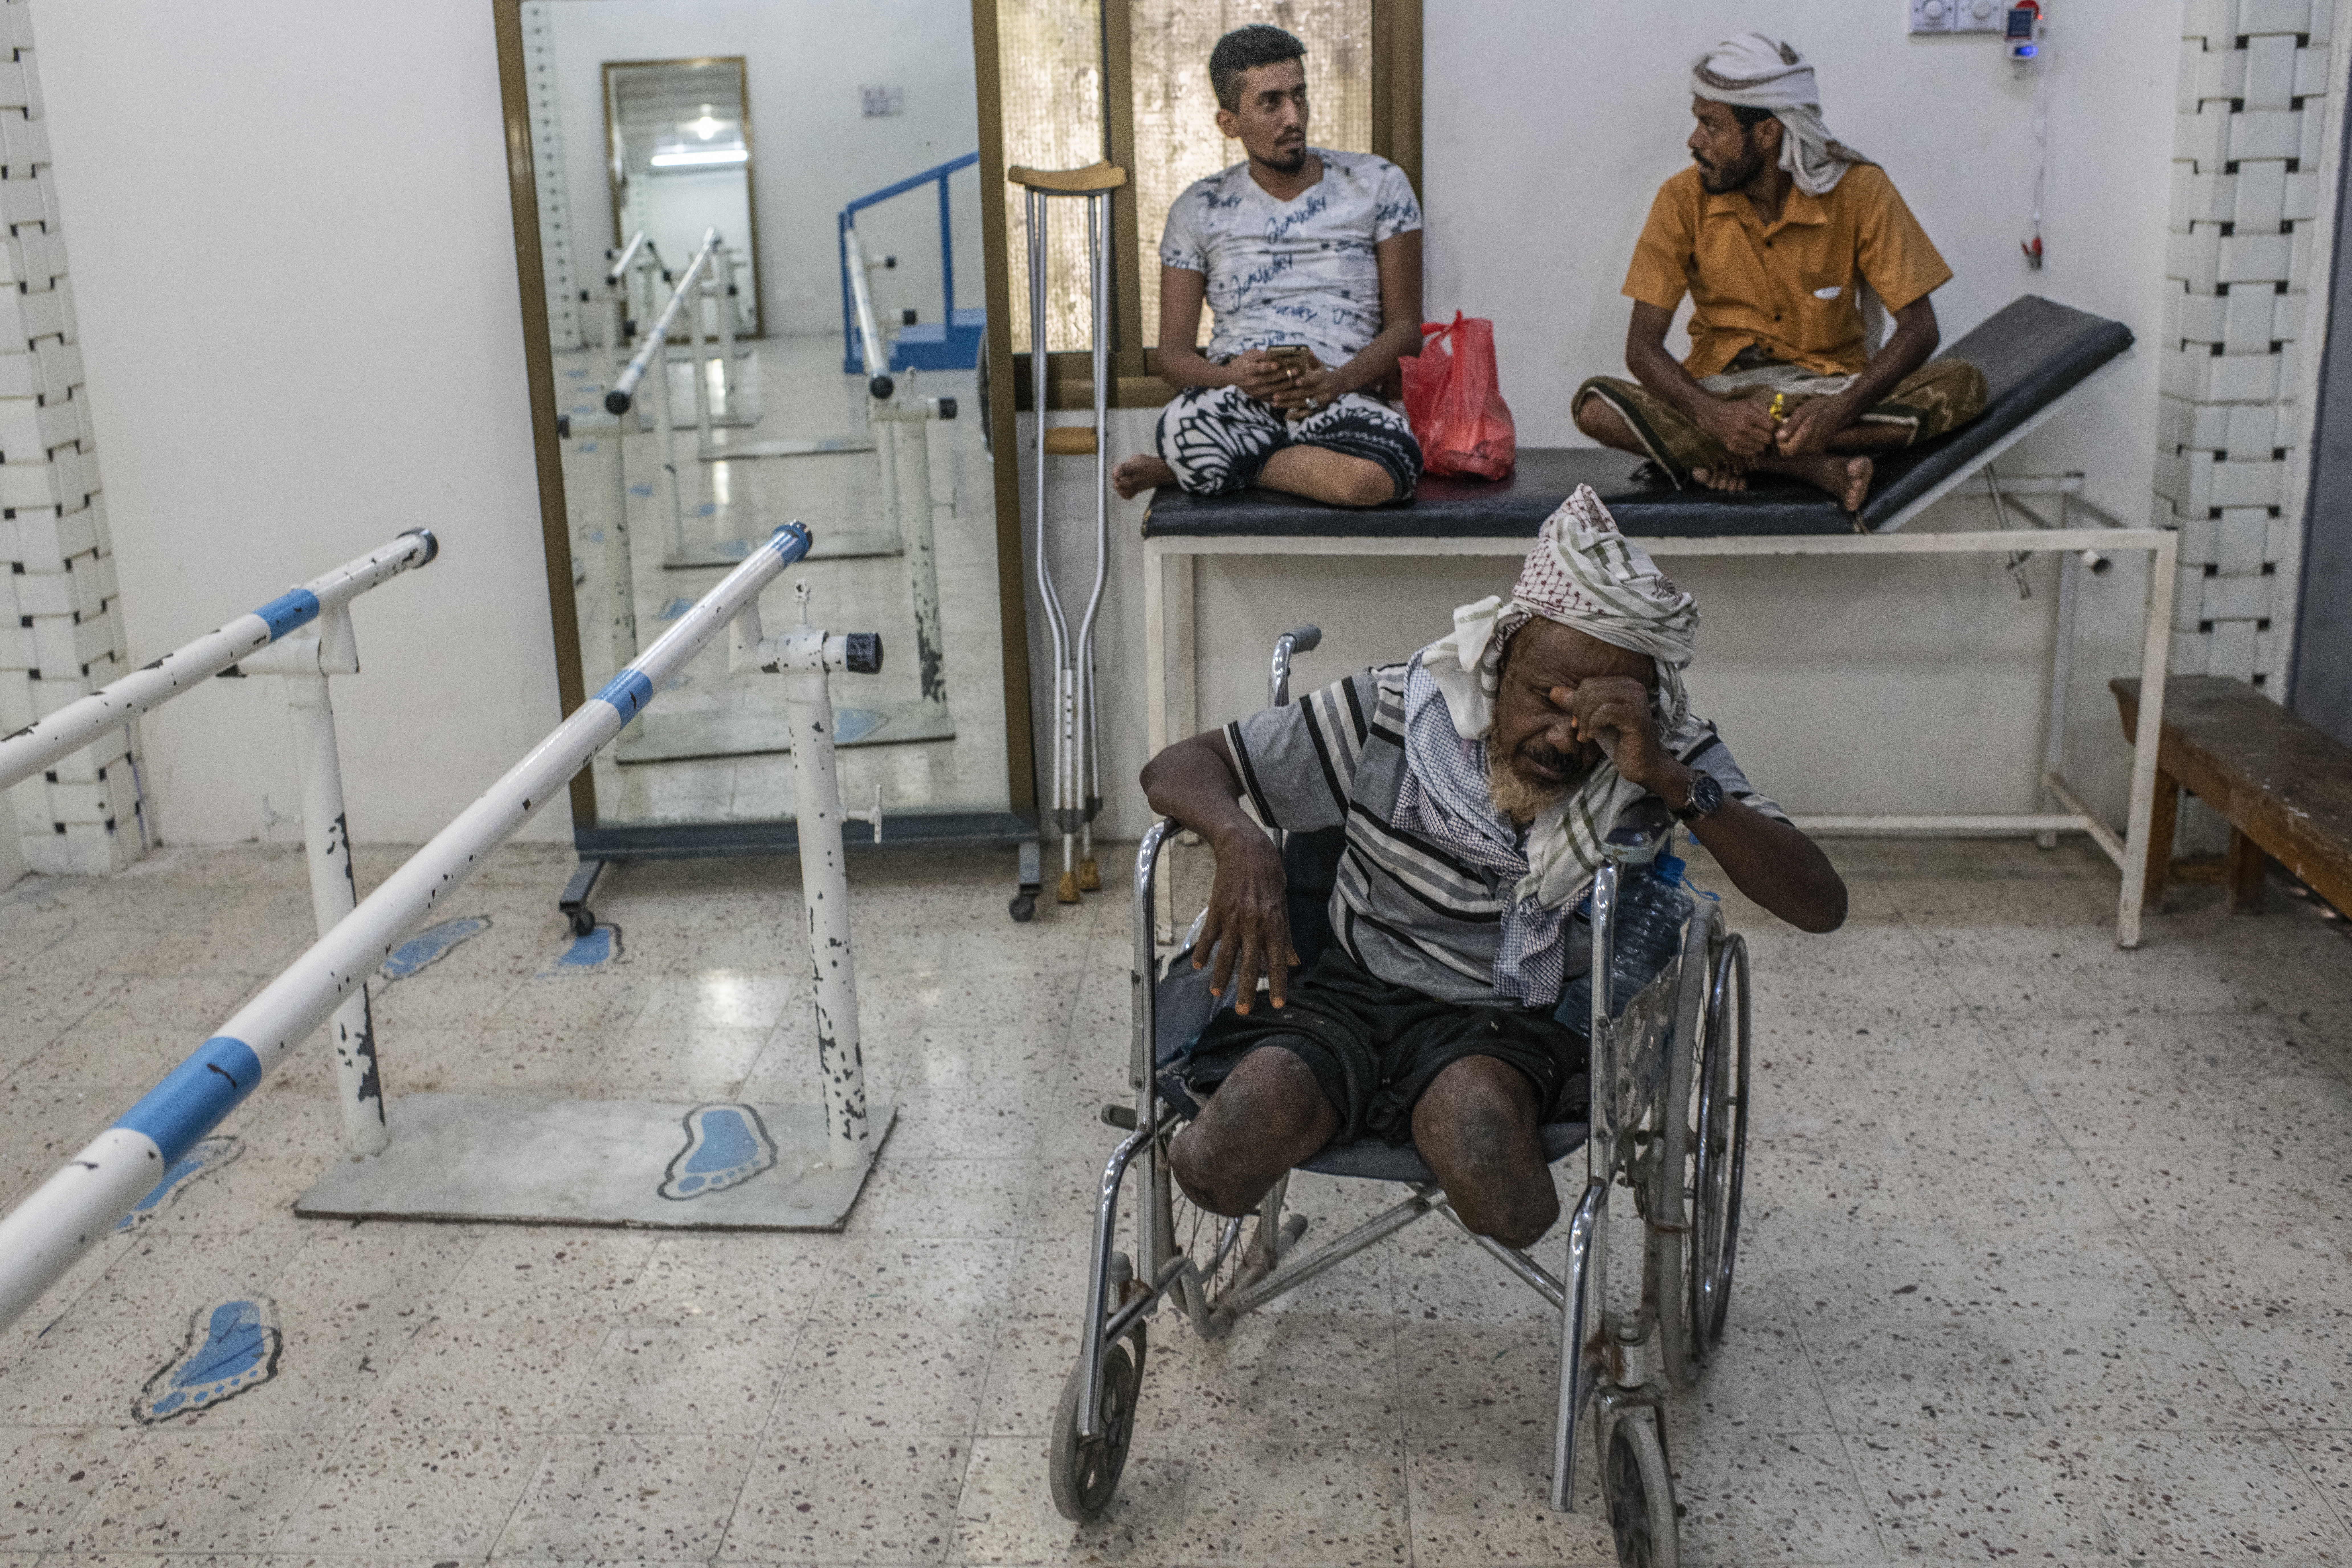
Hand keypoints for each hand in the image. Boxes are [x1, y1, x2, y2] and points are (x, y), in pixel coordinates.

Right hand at [1195, 828, 1297, 1012]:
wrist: (1245, 849)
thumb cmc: (1269, 874)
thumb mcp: (1283, 904)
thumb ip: (1286, 935)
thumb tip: (1295, 960)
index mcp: (1273, 923)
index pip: (1277, 960)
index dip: (1278, 983)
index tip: (1278, 1003)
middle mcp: (1253, 924)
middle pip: (1250, 964)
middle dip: (1246, 990)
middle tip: (1244, 1011)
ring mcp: (1233, 918)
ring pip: (1226, 955)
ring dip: (1221, 977)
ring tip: (1217, 995)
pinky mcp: (1216, 911)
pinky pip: (1209, 936)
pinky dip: (1203, 952)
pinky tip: (1199, 966)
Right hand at [1227, 348, 1293, 402]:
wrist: (1230, 377)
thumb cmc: (1242, 362)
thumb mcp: (1250, 354)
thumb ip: (1263, 355)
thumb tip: (1279, 355)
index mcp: (1248, 369)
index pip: (1259, 368)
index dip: (1268, 367)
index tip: (1277, 364)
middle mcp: (1250, 381)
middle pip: (1268, 379)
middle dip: (1284, 375)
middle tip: (1297, 370)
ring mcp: (1253, 391)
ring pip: (1271, 390)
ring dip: (1285, 386)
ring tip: (1297, 380)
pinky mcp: (1256, 397)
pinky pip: (1270, 398)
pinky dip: (1280, 395)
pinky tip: (1290, 391)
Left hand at [1266, 352, 1340, 419]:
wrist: (1337, 385)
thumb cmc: (1322, 372)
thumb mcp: (1319, 364)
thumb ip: (1311, 359)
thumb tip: (1307, 351)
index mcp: (1323, 377)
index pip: (1314, 379)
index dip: (1306, 380)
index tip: (1296, 381)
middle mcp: (1323, 390)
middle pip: (1305, 393)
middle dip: (1289, 395)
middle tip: (1275, 395)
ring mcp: (1321, 401)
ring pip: (1303, 404)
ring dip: (1288, 404)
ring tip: (1274, 402)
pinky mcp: (1318, 409)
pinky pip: (1307, 413)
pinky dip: (1296, 415)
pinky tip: (1286, 416)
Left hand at [1551, 676, 1687, 800]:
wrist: (1642, 765)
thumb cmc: (1620, 742)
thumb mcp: (1593, 720)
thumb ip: (1577, 705)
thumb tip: (1554, 691)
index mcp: (1624, 683)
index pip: (1588, 684)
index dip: (1576, 704)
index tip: (1576, 724)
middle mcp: (1633, 687)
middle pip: (1589, 689)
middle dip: (1578, 712)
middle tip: (1580, 731)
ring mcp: (1636, 700)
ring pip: (1594, 699)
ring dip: (1584, 721)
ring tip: (1586, 736)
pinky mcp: (1636, 716)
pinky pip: (1604, 712)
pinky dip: (1593, 725)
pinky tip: (1594, 736)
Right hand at [1692, 394, 1777, 459]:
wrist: (1712, 416)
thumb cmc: (1734, 408)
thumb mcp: (1750, 403)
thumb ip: (1765, 409)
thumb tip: (1778, 420)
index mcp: (1749, 415)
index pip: (1771, 426)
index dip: (1772, 426)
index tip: (1769, 425)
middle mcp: (1743, 428)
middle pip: (1767, 439)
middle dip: (1767, 435)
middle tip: (1763, 432)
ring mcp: (1737, 440)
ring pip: (1760, 448)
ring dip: (1760, 443)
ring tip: (1755, 437)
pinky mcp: (1732, 447)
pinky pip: (1751, 453)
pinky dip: (1752, 449)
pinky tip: (1749, 442)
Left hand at [1773, 394, 1852, 455]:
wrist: (1841, 411)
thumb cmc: (1822, 408)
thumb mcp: (1803, 410)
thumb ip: (1790, 425)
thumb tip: (1778, 437)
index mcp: (1806, 435)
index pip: (1787, 450)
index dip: (1780, 443)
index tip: (1780, 434)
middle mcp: (1812, 446)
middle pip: (1791, 453)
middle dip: (1784, 445)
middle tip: (1785, 433)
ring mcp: (1816, 449)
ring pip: (1797, 453)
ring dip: (1792, 445)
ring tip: (1794, 432)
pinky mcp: (1819, 449)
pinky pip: (1804, 451)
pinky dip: (1799, 445)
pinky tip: (1801, 435)